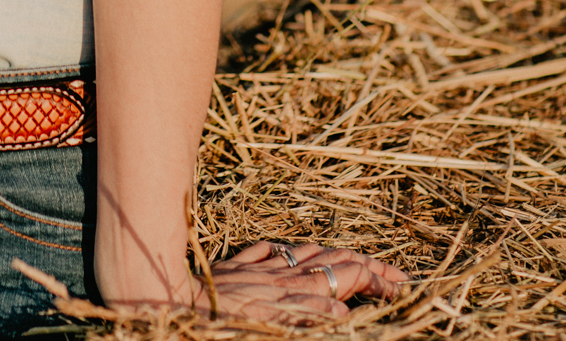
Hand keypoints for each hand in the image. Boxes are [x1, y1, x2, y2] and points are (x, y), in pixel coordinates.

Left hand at [196, 240, 407, 323]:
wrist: (174, 297)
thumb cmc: (222, 320)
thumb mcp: (268, 323)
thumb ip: (305, 313)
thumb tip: (341, 308)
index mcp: (296, 289)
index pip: (349, 278)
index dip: (377, 281)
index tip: (400, 289)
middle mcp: (284, 272)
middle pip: (336, 262)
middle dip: (370, 267)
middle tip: (397, 275)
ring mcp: (263, 265)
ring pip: (310, 253)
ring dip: (339, 256)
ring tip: (361, 261)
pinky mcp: (240, 263)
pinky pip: (276, 251)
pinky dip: (298, 251)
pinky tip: (303, 251)